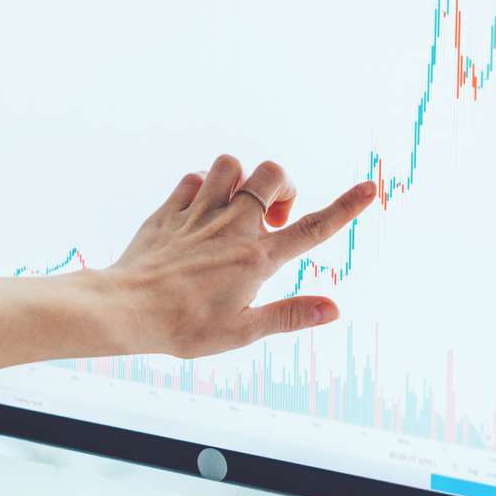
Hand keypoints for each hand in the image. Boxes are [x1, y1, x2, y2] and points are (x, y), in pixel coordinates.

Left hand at [102, 154, 376, 357]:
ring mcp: (199, 214)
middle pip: (272, 174)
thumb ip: (289, 316)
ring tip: (236, 208)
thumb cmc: (183, 327)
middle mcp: (232, 227)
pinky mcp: (170, 211)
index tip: (370, 188)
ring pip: (231, 164)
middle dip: (283, 184)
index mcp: (256, 258)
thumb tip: (333, 310)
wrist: (125, 309)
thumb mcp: (242, 331)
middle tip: (273, 217)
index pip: (311, 229)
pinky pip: (193, 179)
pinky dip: (202, 187)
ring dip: (241, 179)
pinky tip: (200, 211)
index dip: (346, 208)